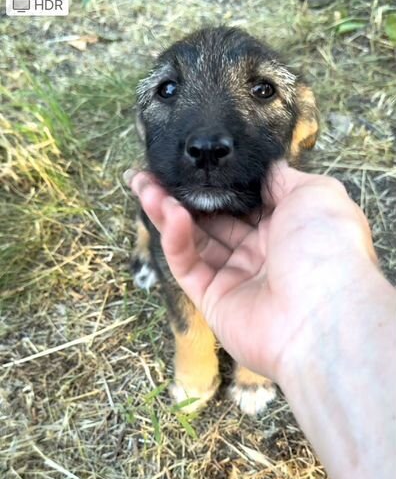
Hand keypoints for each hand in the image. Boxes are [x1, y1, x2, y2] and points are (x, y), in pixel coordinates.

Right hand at [129, 161, 376, 383]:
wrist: (322, 316)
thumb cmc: (325, 248)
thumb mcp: (314, 193)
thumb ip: (281, 177)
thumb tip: (261, 168)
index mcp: (286, 226)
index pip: (241, 199)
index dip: (215, 181)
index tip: (189, 163)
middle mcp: (260, 251)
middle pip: (212, 218)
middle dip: (181, 194)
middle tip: (149, 173)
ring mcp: (236, 277)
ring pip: (194, 239)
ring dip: (167, 210)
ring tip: (142, 184)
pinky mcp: (213, 300)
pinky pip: (188, 264)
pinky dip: (176, 239)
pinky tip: (168, 213)